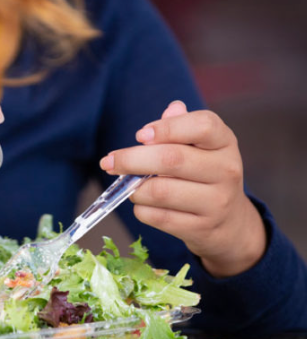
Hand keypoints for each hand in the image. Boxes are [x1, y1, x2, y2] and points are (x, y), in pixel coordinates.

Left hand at [100, 101, 266, 277]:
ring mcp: (216, 202)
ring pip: (160, 191)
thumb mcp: (199, 148)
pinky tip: (142, 204)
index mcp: (224, 143)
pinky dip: (141, 209)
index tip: (139, 135)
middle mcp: (226, 170)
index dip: (166, 128)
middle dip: (132, 160)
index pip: (202, 125)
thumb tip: (169, 110)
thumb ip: (181, 128)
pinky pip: (158, 217)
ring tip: (130, 187)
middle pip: (171, 159)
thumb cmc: (203, 176)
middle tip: (109, 162)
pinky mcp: (200, 228)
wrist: (228, 223)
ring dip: (134, 189)